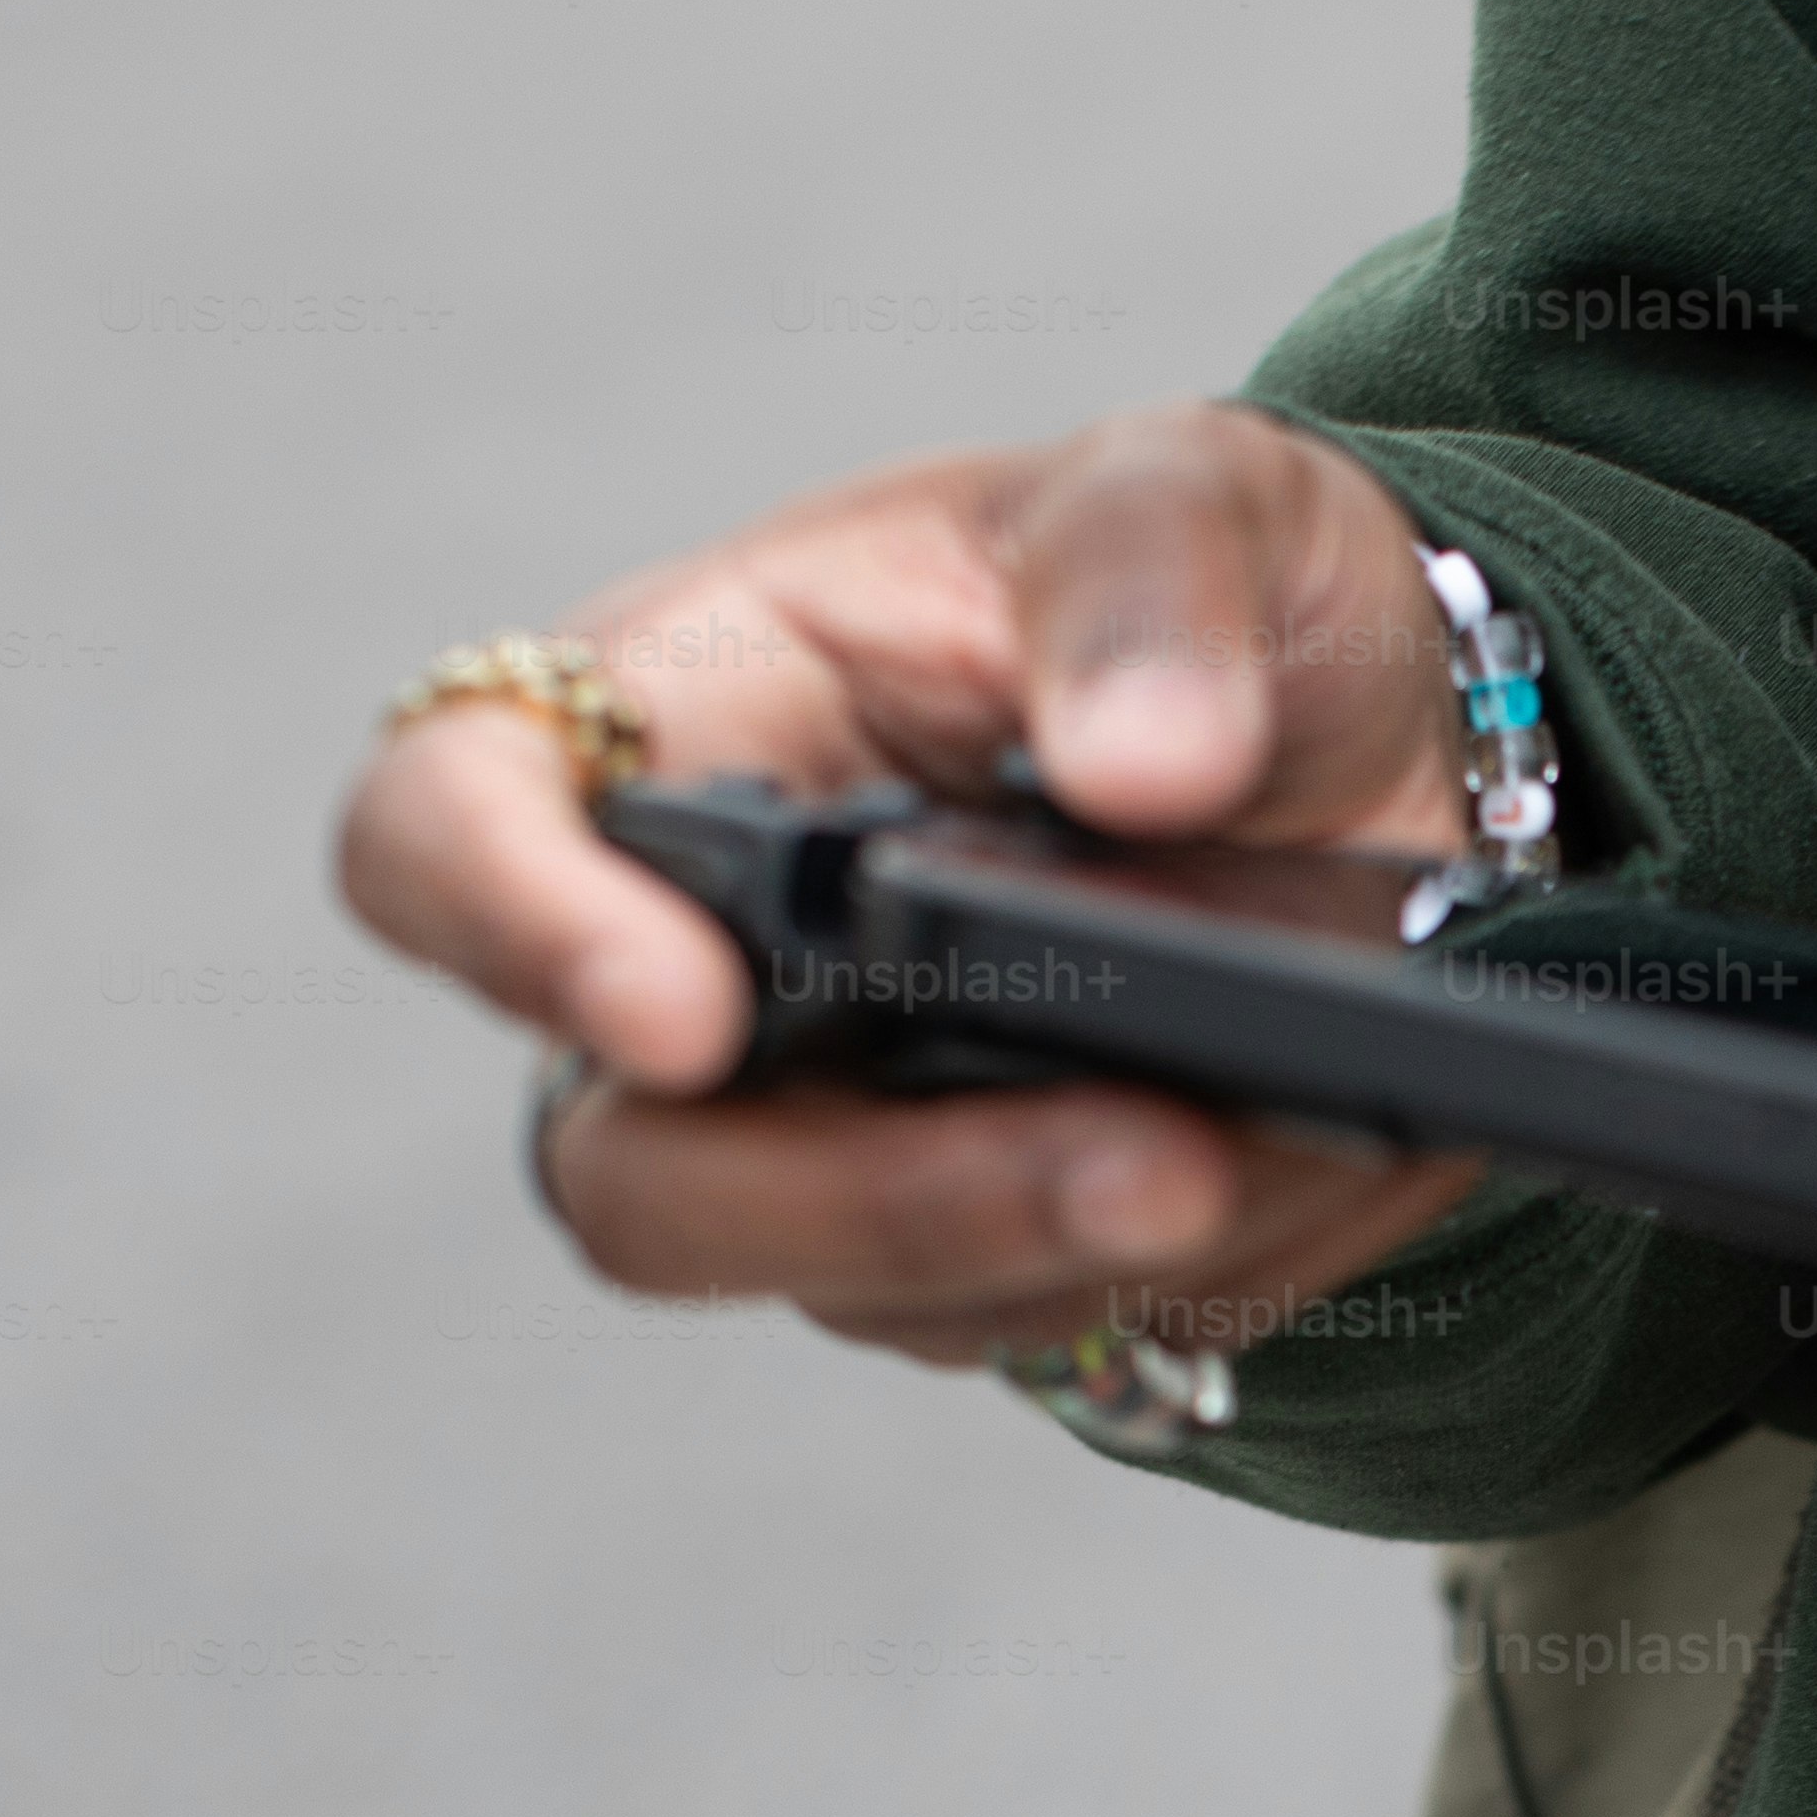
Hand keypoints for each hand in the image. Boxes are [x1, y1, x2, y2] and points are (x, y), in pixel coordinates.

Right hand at [333, 403, 1488, 1370]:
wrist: (1373, 751)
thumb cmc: (1207, 592)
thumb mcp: (1205, 494)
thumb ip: (1154, 583)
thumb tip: (1143, 769)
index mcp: (679, 719)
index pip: (443, 824)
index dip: (507, 928)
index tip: (676, 1014)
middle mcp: (694, 960)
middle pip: (637, 1174)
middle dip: (889, 1196)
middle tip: (1153, 1158)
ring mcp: (813, 1134)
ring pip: (850, 1286)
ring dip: (1069, 1239)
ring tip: (1268, 1137)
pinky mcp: (955, 1253)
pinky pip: (1030, 1322)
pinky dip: (1188, 1258)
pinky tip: (1301, 1150)